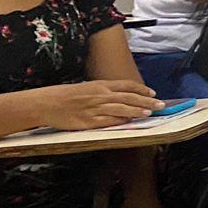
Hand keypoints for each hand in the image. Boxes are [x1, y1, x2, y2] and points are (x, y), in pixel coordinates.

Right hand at [39, 80, 160, 130]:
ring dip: (137, 110)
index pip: (127, 85)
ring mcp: (95, 108)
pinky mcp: (88, 122)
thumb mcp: (88, 87)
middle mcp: (100, 95)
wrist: (47, 103)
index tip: (153, 93)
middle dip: (146, 101)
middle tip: (160, 104)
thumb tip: (124, 96)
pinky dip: (120, 121)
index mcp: (101, 85)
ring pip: (121, 109)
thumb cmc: (67, 95)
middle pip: (129, 97)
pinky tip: (129, 121)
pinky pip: (108, 121)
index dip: (142, 89)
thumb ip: (105, 91)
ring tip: (149, 112)